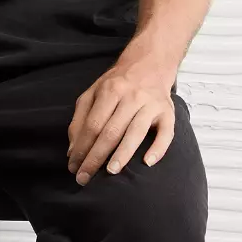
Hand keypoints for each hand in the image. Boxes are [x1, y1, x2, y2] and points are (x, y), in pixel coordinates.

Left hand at [66, 55, 176, 184]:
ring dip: (122, 154)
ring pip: (135, 132)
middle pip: (110, 131)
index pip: (92, 125)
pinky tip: (148, 162)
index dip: (82, 148)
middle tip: (85, 177)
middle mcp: (131, 97)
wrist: (150, 63)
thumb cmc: (118, 83)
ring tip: (111, 171)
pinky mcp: (168, 112)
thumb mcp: (93, 93)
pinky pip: (166, 132)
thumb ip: (80, 119)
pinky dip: (158, 148)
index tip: (74, 167)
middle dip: (96, 157)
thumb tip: (73, 149)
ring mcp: (151, 104)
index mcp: (110, 91)